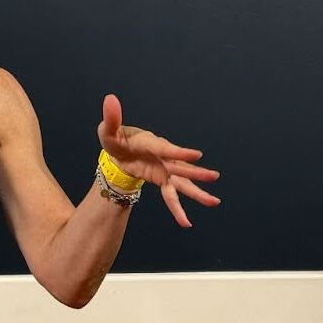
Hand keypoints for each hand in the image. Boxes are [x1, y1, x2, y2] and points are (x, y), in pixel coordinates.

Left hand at [97, 94, 220, 227]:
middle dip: (196, 172)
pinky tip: (186, 223)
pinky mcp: (162, 180)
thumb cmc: (116, 139)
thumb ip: (111, 118)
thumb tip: (109, 99)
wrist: (119, 152)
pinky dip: (178, 210)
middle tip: (213, 176)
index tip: (196, 155)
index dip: (180, 152)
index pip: (166, 149)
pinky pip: (172, 197)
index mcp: (151, 144)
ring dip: (197, 193)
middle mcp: (163, 157)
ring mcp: (165, 170)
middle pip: (181, 166)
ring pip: (183, 183)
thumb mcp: (108, 130)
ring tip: (214, 202)